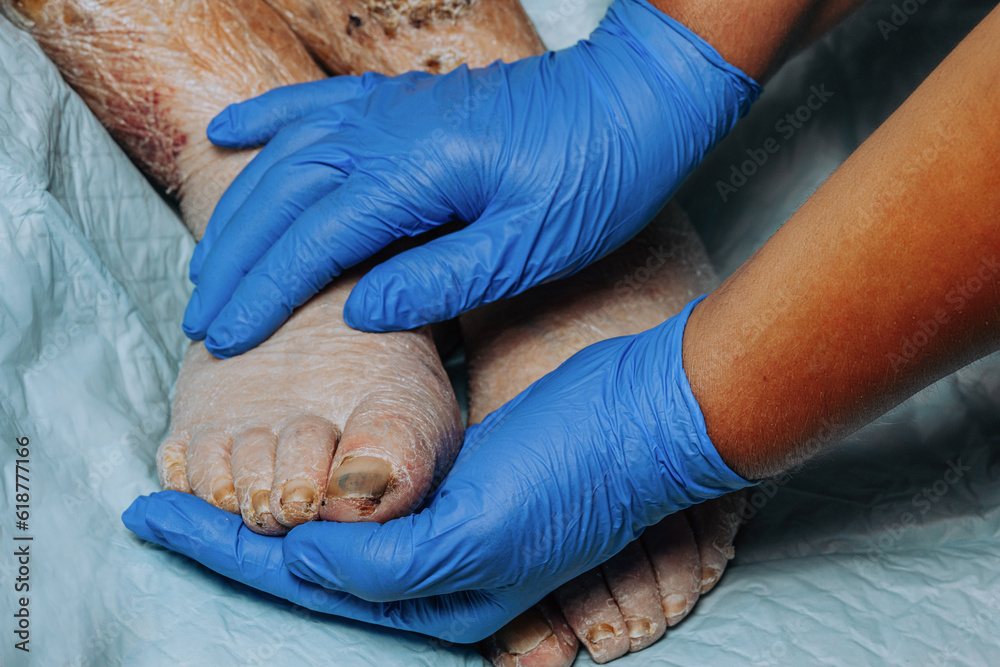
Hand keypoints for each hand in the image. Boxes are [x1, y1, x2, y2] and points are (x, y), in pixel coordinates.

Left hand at [126, 297, 750, 639]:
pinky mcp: (462, 489)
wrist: (648, 417)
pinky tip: (295, 463)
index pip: (305, 582)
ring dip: (270, 511)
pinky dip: (320, 485)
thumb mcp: (477, 533)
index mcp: (438, 597)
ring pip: (335, 534)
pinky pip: (370, 499)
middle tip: (156, 500)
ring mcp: (450, 532)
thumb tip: (303, 555)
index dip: (223, 550)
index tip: (152, 514)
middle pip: (310, 565)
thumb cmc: (576, 475)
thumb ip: (383, 563)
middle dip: (230, 537)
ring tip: (207, 482)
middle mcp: (437, 575)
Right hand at [182, 0, 758, 356]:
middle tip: (199, 317)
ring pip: (285, 153)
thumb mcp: (531, 248)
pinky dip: (265, 119)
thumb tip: (360, 313)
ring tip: (206, 261)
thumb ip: (441, 281)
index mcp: (418, 172)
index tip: (223, 337)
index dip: (263, 293)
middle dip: (234, 261)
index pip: (314, 241)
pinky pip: (315, 102)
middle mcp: (389, 129)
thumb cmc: (598, 175)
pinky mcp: (404, 99)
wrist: (636, 98)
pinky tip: (228, 134)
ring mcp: (392, 105)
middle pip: (282, 197)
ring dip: (238, 208)